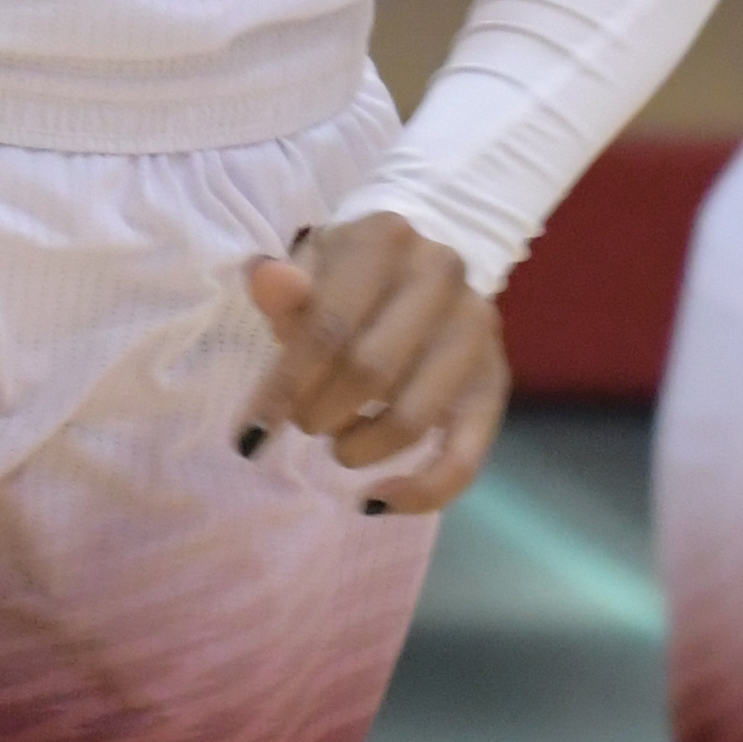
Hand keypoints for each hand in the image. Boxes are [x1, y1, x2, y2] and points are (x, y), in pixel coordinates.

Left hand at [240, 214, 507, 511]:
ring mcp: (475, 331)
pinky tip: (375, 501)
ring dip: (357, 448)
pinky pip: (464, 458)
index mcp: (386, 239)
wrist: (430, 253)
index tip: (248, 438)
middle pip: (368, 373)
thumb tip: (266, 279)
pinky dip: (420, 492)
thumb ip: (286, 284)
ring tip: (337, 442)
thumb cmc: (352, 270)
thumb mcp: (313, 263)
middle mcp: (441, 277)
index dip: (282, 390)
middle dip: (318, 414)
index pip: (327, 329)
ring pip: (411, 419)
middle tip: (302, 421)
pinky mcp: (494, 380)